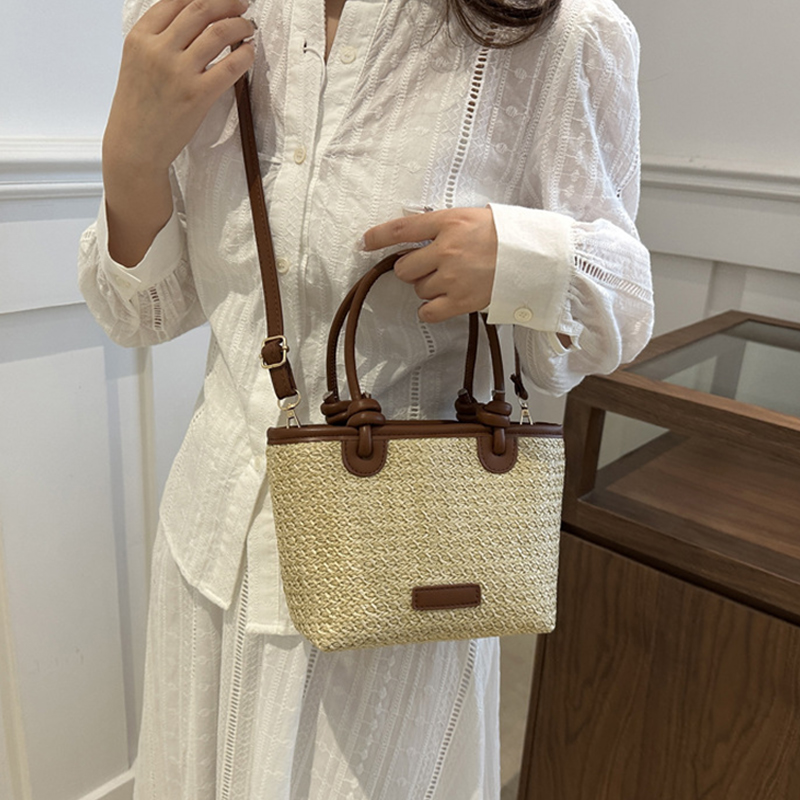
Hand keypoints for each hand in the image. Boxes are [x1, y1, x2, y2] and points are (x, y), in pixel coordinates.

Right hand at [103, 0, 255, 176]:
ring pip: (219, 32)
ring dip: (240, 25)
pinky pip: (230, 66)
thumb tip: (192, 20)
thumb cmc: (138, 107)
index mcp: (139, 37)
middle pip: (200, 9)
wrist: (135, 145)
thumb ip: (158, 38)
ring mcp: (178, 72)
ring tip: (248, 27)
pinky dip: (245, 55)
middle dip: (226, 2)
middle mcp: (158, 49)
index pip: (175, 0)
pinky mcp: (197, 95)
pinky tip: (249, 52)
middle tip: (241, 4)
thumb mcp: (137, 61)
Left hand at [362, 208, 496, 323]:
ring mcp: (453, 277)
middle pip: (404, 268)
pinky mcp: (462, 301)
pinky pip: (428, 312)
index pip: (403, 228)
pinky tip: (442, 302)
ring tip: (451, 280)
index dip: (379, 237)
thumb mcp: (473, 217)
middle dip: (411, 269)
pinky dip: (430, 310)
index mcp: (449, 223)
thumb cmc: (507, 234)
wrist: (537, 256)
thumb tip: (418, 233)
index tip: (365, 242)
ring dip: (427, 287)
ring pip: (417, 289)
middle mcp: (447, 250)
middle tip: (430, 267)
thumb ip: (444, 225)